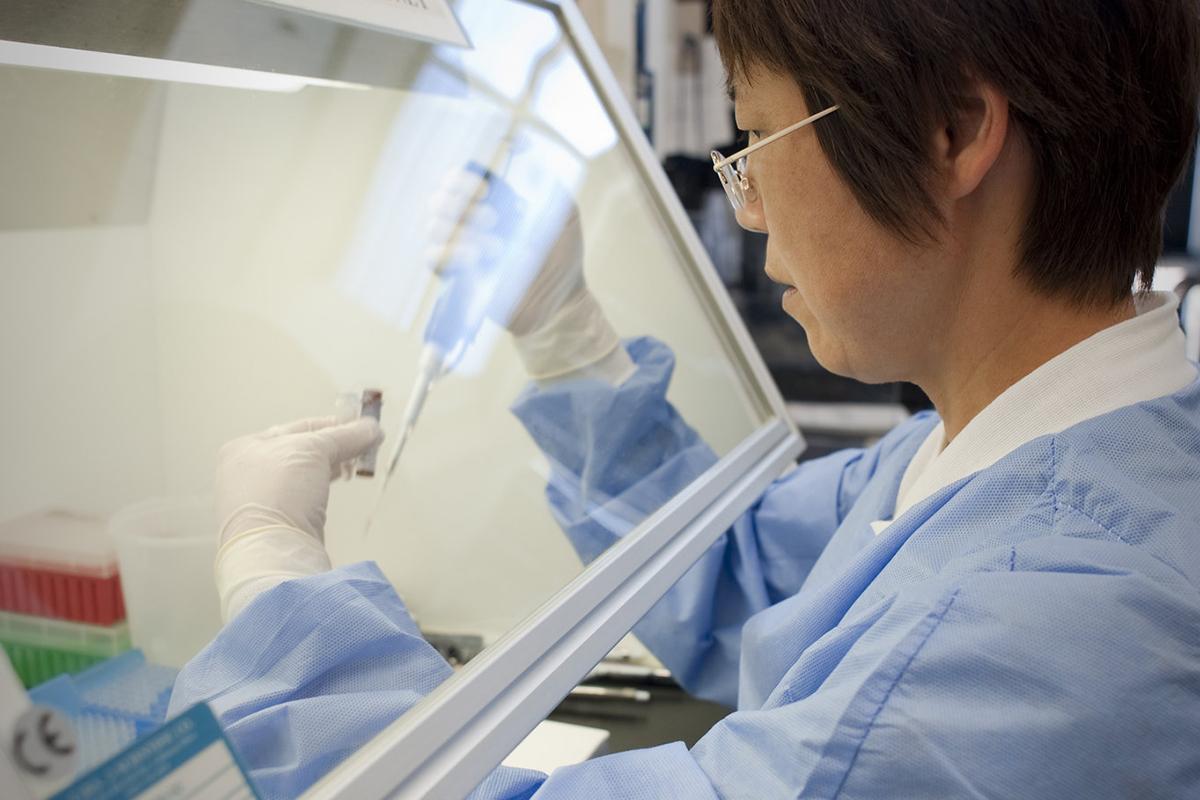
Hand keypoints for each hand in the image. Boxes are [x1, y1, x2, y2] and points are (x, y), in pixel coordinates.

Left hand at [215, 416, 381, 546]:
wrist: (273, 552)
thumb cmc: (279, 493)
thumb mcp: (313, 450)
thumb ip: (345, 435)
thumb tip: (371, 428)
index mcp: (245, 448)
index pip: (298, 428)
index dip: (333, 424)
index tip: (361, 425)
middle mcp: (247, 473)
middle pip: (302, 450)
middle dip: (336, 445)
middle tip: (366, 443)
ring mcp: (261, 500)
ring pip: (305, 473)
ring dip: (333, 464)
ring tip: (358, 463)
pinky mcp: (277, 523)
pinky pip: (305, 495)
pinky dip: (324, 485)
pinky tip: (342, 481)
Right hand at [424, 164, 585, 336]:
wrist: (560, 300)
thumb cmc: (561, 254)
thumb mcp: (565, 214)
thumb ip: (550, 186)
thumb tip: (531, 160)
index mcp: (489, 201)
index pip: (456, 179)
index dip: (461, 180)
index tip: (484, 190)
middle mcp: (468, 221)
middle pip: (438, 201)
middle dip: (459, 205)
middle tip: (494, 219)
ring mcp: (459, 249)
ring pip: (434, 228)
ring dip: (461, 232)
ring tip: (497, 248)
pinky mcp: (456, 277)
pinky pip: (433, 258)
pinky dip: (449, 254)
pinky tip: (474, 257)